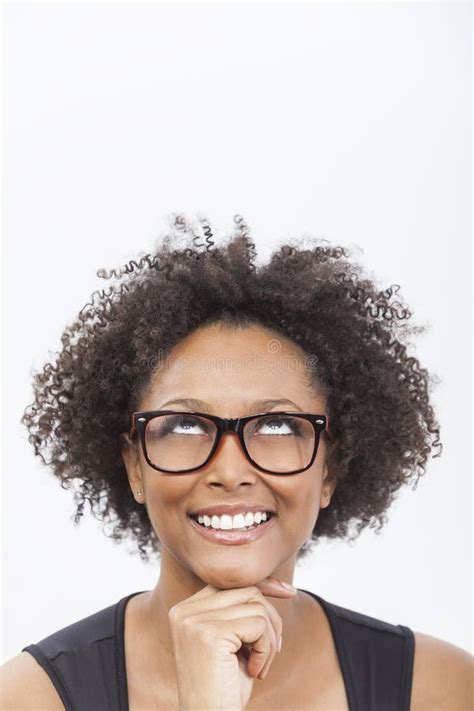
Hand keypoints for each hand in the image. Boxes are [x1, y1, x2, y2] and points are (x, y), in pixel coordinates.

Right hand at [169, 576, 297, 710]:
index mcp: (184, 610)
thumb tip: (271, 583)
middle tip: (274, 651)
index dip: (263, 585)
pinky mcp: (210, 634)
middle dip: (271, 619)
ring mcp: (194, 621)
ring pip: (256, 605)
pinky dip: (266, 650)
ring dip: (269, 639)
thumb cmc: (224, 689)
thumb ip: (239, 611)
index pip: (229, 581)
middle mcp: (184, 611)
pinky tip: (255, 672)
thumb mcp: (232, 642)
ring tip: (260, 667)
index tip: (289, 592)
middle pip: (246, 590)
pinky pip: (259, 624)